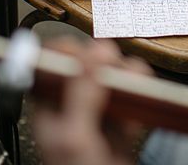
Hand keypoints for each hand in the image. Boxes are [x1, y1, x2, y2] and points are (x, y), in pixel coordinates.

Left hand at [33, 37, 151, 164]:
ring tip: (133, 85)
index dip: (68, 51)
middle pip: (87, 64)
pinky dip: (139, 96)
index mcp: (49, 104)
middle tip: (114, 70)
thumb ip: (83, 94)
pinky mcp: (118, 122)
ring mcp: (96, 111)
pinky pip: (131, 96)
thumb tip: (94, 54)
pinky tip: (138, 107)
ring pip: (112, 77)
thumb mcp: (76, 135)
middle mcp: (71, 103)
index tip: (88, 51)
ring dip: (127, 76)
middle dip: (106, 63)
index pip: (51, 63)